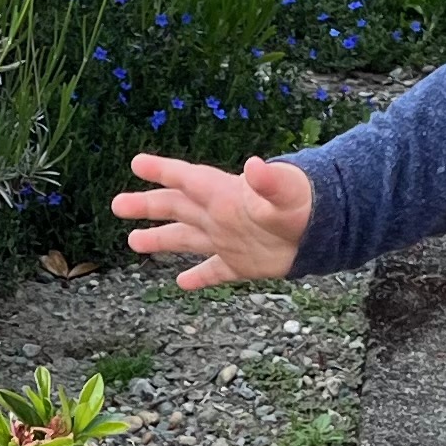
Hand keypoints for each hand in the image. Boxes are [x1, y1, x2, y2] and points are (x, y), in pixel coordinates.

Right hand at [113, 151, 313, 288]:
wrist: (328, 230)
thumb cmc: (306, 205)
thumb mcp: (286, 192)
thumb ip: (268, 182)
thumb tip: (255, 166)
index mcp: (223, 194)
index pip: (186, 179)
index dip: (161, 170)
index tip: (136, 162)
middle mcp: (219, 215)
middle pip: (175, 207)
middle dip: (146, 205)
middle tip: (117, 204)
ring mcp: (228, 240)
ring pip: (186, 239)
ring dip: (160, 240)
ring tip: (133, 241)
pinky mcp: (242, 263)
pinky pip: (215, 271)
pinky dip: (199, 277)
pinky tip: (181, 283)